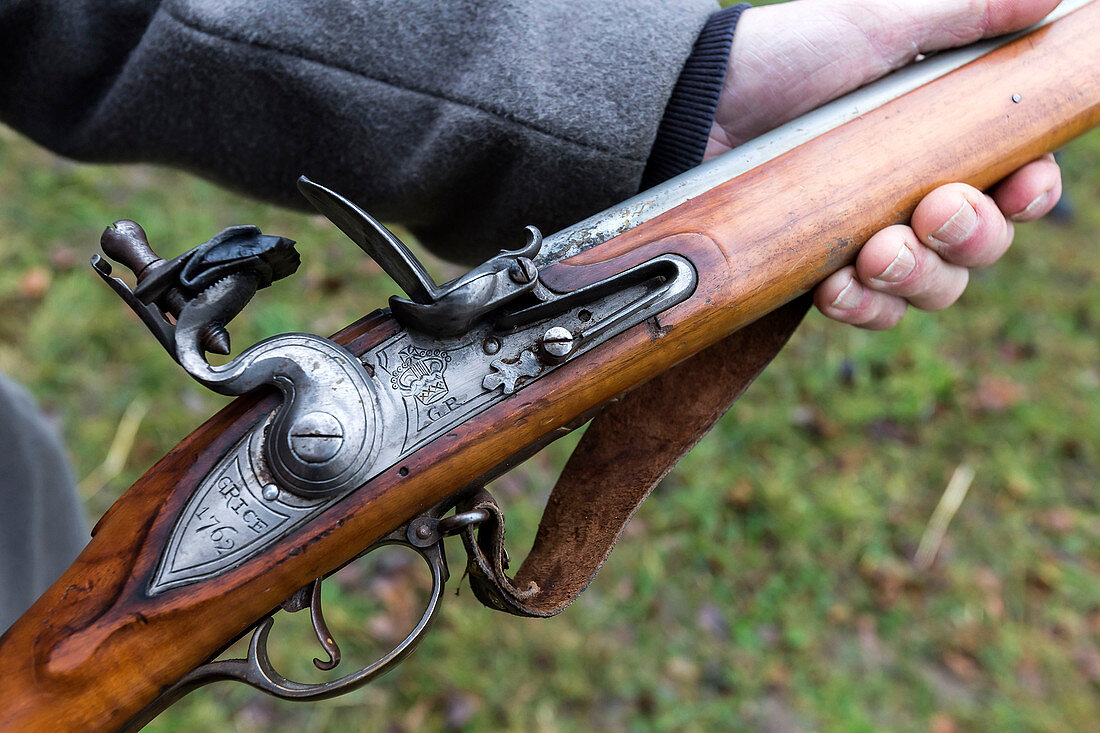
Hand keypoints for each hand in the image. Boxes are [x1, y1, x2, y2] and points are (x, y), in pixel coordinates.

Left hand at [705, 0, 1063, 328]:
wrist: (698, 105)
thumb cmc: (788, 57)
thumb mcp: (878, 23)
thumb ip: (965, 14)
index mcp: (943, 140)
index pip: (1016, 183)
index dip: (1030, 194)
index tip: (1021, 187)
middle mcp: (914, 195)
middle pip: (980, 248)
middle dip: (970, 237)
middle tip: (934, 211)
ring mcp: (867, 238)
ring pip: (930, 289)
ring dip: (916, 278)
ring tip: (876, 253)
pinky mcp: (820, 271)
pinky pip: (866, 311)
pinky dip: (861, 306)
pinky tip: (835, 288)